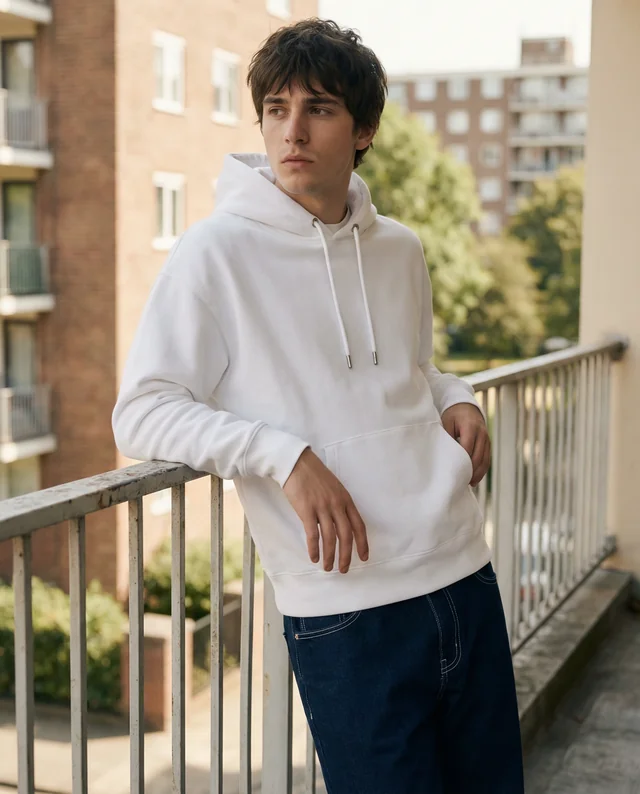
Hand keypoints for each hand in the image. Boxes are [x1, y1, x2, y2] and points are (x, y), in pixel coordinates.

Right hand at [283, 449, 368, 573]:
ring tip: (328, 567)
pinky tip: (314, 557)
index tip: (364, 557)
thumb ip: (339, 504)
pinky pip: (313, 534)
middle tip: (344, 569)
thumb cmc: (314, 475)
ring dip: (329, 556)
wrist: (296, 463)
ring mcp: (322, 507)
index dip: (363, 543)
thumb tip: (340, 523)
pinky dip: (314, 549)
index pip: (359, 525)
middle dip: (346, 555)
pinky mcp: (306, 510)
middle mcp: (337, 505)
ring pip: (330, 538)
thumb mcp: (334, 487)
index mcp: (345, 499)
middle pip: (346, 536)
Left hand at [441, 403, 490, 486]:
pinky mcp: (488, 443)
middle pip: (478, 456)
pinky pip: (487, 458)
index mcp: (470, 427)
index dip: (462, 462)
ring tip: (469, 483)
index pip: (467, 448)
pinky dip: (482, 469)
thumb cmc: (453, 415)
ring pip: (485, 459)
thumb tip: (445, 456)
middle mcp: (481, 433)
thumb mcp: (446, 422)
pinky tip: (475, 478)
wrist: (466, 406)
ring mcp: (486, 438)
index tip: (454, 473)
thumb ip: (447, 438)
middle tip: (461, 482)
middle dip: (471, 470)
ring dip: (478, 473)